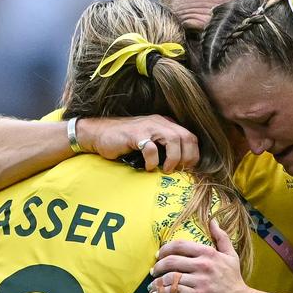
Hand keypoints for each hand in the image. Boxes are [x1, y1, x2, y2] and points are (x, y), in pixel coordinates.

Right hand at [77, 115, 198, 171]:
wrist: (98, 134)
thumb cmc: (125, 142)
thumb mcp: (150, 142)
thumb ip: (165, 149)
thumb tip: (181, 169)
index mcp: (165, 124)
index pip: (190, 137)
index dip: (193, 154)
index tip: (188, 169)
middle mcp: (159, 122)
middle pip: (186, 137)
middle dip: (187, 157)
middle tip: (179, 171)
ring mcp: (147, 127)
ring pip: (173, 140)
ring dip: (174, 158)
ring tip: (166, 169)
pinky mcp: (135, 135)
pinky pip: (151, 148)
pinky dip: (153, 161)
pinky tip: (148, 167)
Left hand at [149, 219, 248, 292]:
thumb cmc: (234, 279)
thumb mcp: (231, 255)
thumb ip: (221, 237)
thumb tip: (213, 221)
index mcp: (208, 253)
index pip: (180, 245)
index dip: (165, 249)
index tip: (159, 255)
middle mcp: (203, 265)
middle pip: (171, 260)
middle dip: (157, 265)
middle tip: (153, 270)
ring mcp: (200, 281)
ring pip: (170, 277)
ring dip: (157, 281)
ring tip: (152, 285)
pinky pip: (173, 292)